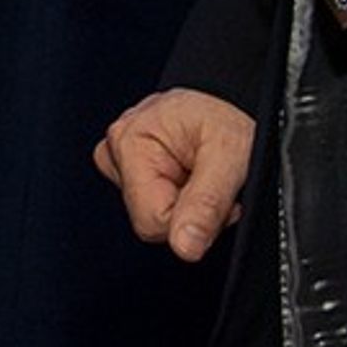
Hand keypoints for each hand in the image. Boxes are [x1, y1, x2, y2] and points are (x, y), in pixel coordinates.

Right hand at [93, 87, 254, 262]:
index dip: (193, 219)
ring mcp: (118, 158)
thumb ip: (207, 203)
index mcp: (128, 140)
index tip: (218, 196)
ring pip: (151, 215)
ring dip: (183, 203)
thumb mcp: (231, 154)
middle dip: (188, 210)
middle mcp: (115, 147)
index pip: (152, 221)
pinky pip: (151, 204)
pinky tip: (188, 173)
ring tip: (200, 171)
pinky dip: (176, 195)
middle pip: (149, 220)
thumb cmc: (225, 116)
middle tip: (210, 180)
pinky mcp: (126, 168)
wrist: (225, 99)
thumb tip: (184, 247)